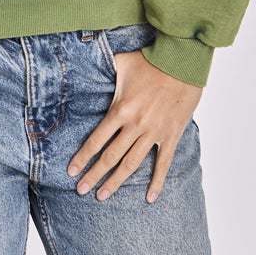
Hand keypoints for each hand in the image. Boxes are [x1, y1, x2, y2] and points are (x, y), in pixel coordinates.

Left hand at [67, 51, 201, 203]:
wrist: (183, 62)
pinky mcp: (171, 135)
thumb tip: (85, 56)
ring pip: (131, 164)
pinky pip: (163, 163)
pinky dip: (157, 182)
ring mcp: (154, 132)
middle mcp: (135, 125)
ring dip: (115, 182)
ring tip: (102, 196)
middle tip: (81, 190)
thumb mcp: (121, 62)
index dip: (83, 157)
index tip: (72, 171)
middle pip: (110, 157)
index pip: (96, 140)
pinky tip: (149, 198)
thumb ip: (103, 67)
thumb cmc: (151, 61)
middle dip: (94, 175)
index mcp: (120, 110)